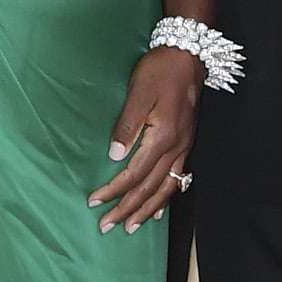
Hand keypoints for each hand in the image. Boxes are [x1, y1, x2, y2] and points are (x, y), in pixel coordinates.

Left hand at [90, 46, 199, 233]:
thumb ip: (127, 127)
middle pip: (150, 188)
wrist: (188, 55)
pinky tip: (160, 208)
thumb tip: (115, 157)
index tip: (94, 202)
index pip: (134, 174)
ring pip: (167, 189)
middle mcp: (177, 148)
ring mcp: (185, 147)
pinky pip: (179, 178)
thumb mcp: (139, 93)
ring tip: (132, 226)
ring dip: (148, 210)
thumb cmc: (160, 71)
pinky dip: (167, 197)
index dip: (114, 191)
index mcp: (163, 137)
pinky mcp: (187, 142)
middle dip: (127, 209)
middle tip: (106, 226)